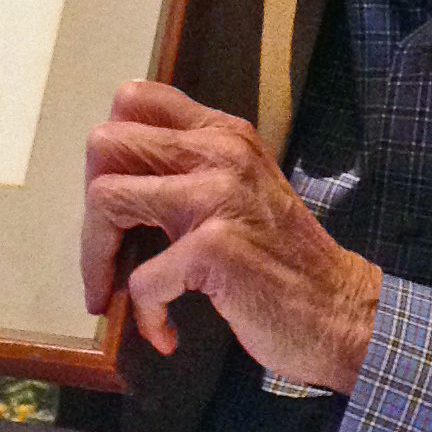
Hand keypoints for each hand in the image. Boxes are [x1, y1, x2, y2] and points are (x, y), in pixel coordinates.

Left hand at [82, 79, 381, 390]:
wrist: (342, 312)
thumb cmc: (285, 262)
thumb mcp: (245, 189)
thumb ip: (195, 168)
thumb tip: (117, 174)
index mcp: (224, 134)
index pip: (135, 99)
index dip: (108, 153)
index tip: (113, 204)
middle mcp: (220, 153)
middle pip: (105, 143)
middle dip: (89, 210)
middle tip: (104, 256)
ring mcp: (217, 196)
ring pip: (105, 198)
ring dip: (97, 259)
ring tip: (114, 295)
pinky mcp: (214, 247)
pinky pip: (140, 279)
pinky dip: (146, 316)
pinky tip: (167, 332)